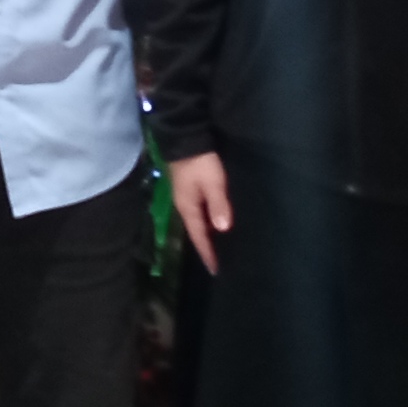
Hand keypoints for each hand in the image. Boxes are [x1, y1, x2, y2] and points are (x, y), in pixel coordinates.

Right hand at [167, 151, 232, 272]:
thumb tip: (223, 229)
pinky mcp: (190, 187)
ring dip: (208, 234)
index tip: (216, 270)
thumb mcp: (212, 183)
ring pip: (199, 221)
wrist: (185, 136)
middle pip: (197, 231)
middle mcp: (184, 205)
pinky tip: (217, 221)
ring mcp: (186, 195)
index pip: (199, 237)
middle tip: (221, 262)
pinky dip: (208, 220)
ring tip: (221, 245)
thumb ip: (218, 205)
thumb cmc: (200, 162)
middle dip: (208, 247)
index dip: (208, 253)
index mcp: (188, 207)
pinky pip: (200, 210)